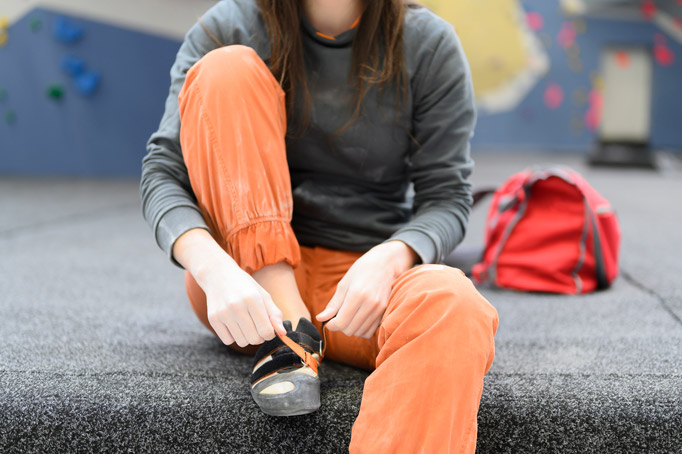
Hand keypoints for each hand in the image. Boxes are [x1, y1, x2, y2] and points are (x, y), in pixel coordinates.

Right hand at [173, 228, 285, 346]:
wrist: (218, 275)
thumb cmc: (245, 287)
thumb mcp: (263, 295)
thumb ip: (275, 314)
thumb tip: (282, 334)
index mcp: (253, 299)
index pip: (266, 331)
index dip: (270, 333)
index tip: (268, 328)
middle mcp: (237, 306)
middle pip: (254, 339)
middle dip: (259, 337)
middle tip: (257, 327)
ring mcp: (223, 313)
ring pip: (241, 342)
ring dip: (246, 337)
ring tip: (245, 324)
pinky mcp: (213, 319)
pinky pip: (227, 341)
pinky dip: (233, 336)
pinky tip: (234, 324)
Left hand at [316, 241, 417, 338]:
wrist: (385, 264)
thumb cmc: (362, 271)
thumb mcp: (344, 284)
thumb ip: (333, 304)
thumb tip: (320, 318)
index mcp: (357, 294)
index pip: (341, 322)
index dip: (331, 325)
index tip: (328, 322)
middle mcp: (370, 304)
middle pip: (350, 330)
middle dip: (340, 327)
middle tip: (338, 317)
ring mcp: (379, 309)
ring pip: (360, 333)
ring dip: (351, 329)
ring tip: (349, 317)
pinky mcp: (385, 312)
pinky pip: (371, 331)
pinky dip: (362, 329)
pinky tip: (359, 319)